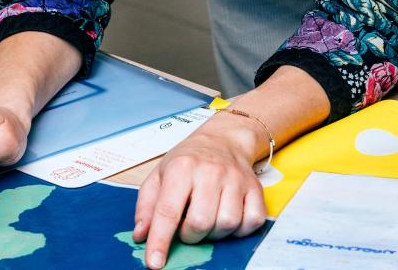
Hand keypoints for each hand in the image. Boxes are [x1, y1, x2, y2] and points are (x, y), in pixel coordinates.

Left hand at [132, 117, 267, 269]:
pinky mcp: (255, 188)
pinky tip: (228, 218)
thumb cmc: (189, 160)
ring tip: (208, 219)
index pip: (168, 211)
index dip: (160, 241)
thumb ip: (146, 207)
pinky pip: (252, 221)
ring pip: (227, 224)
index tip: (155, 263)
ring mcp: (236, 179)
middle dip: (190, 235)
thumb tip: (142, 236)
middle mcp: (211, 172)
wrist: (223, 140)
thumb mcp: (159, 176)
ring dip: (214, 232)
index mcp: (182, 168)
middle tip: (187, 226)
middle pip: (200, 222)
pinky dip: (240, 229)